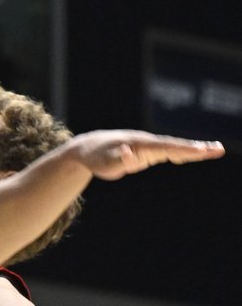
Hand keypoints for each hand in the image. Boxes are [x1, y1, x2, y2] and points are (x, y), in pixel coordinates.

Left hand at [72, 130, 223, 179]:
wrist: (87, 149)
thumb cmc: (96, 158)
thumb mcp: (104, 162)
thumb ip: (117, 159)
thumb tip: (129, 154)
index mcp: (140, 144)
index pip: (167, 147)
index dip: (185, 149)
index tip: (202, 150)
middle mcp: (147, 142)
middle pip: (176, 145)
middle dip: (197, 148)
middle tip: (219, 149)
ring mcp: (148, 146)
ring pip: (174, 147)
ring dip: (195, 149)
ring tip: (216, 150)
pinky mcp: (146, 152)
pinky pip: (169, 151)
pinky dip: (184, 151)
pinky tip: (196, 153)